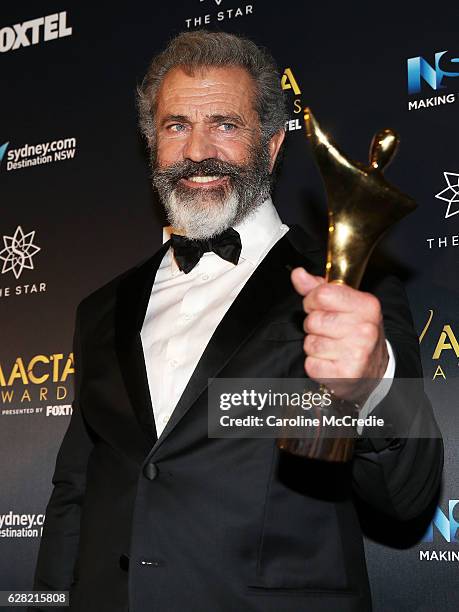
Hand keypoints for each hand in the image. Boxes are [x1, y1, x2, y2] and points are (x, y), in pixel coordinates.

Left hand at [291, 267, 388, 403]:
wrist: (374, 369)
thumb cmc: (356, 333)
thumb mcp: (345, 305)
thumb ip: (319, 287)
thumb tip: (298, 274)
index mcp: (366, 305)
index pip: (323, 294)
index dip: (313, 301)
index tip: (319, 307)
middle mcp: (365, 329)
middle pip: (313, 320)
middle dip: (313, 326)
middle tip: (328, 331)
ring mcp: (357, 353)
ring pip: (310, 343)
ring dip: (315, 346)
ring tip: (331, 347)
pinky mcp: (346, 374)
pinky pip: (311, 364)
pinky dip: (315, 365)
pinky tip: (330, 362)